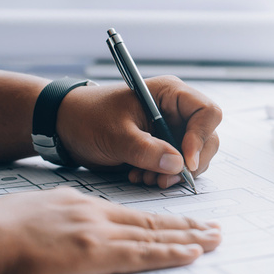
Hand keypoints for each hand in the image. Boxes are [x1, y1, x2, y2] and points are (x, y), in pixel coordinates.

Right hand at [0, 187, 220, 273]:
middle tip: (214, 228)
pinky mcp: (95, 252)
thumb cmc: (0, 228)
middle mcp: (98, 214)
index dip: (164, 218)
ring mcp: (99, 233)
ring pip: (154, 235)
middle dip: (187, 225)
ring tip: (213, 238)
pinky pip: (142, 254)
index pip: (135, 213)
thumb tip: (80, 224)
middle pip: (152, 221)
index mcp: (85, 204)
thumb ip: (67, 215)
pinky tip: (190, 253)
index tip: (185, 221)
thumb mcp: (41, 209)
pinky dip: (170, 252)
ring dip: (188, 238)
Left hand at [57, 75, 221, 187]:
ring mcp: (172, 129)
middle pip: (207, 137)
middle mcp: (176, 110)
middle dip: (189, 162)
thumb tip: (178, 165)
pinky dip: (164, 175)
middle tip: (165, 179)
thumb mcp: (115, 135)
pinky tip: (141, 176)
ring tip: (146, 178)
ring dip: (175, 172)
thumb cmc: (87, 117)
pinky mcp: (164, 146)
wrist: (65, 126)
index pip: (207, 112)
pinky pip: (178, 164)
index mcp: (169, 93)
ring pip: (195, 155)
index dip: (201, 138)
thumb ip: (147, 150)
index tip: (186, 162)